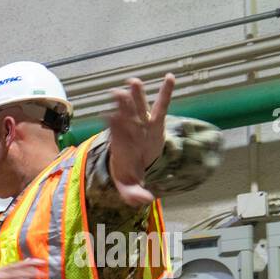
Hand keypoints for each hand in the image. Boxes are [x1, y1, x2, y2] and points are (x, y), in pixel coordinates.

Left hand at [106, 74, 174, 207]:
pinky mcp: (155, 123)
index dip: (113, 126)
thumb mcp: (129, 188)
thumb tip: (145, 200)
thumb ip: (134, 194)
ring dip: (136, 95)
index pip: (115, 135)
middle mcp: (129, 133)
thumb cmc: (128, 175)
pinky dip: (166, 92)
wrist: (135, 166)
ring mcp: (142, 125)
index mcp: (120, 147)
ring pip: (138, 108)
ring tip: (134, 81)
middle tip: (117, 93)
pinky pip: (161, 106)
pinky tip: (170, 78)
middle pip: (124, 118)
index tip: (109, 116)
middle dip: (121, 107)